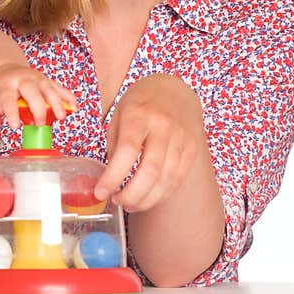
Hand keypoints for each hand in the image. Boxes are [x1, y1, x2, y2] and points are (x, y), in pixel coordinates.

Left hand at [0, 64, 76, 146]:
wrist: (4, 70)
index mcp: (5, 87)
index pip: (8, 99)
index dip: (12, 112)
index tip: (15, 125)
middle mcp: (21, 80)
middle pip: (31, 90)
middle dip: (37, 107)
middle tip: (40, 124)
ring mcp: (35, 78)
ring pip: (48, 87)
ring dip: (56, 102)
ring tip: (61, 117)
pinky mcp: (46, 80)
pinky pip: (59, 87)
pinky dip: (67, 97)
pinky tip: (74, 107)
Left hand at [95, 74, 207, 211]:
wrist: (175, 89)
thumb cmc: (141, 103)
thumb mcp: (119, 115)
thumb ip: (115, 146)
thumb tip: (110, 180)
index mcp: (138, 114)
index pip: (127, 151)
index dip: (113, 177)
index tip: (101, 192)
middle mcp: (163, 125)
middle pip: (150, 170)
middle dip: (131, 194)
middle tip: (117, 201)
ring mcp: (181, 137)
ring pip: (166, 180)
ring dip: (146, 200)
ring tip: (130, 203)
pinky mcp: (192, 148)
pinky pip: (177, 179)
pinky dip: (162, 194)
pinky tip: (148, 197)